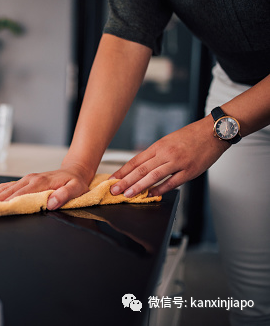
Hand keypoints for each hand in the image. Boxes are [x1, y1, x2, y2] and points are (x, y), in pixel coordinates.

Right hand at [0, 164, 92, 209]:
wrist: (75, 170)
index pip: (20, 195)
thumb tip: (51, 203)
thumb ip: (65, 196)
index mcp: (40, 183)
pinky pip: (8, 186)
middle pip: (7, 191)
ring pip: (5, 188)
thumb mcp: (76, 189)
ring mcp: (26, 179)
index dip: (6, 202)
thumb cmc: (75, 182)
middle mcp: (30, 180)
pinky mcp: (25, 181)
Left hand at [110, 116, 229, 196]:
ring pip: (153, 176)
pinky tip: (151, 195)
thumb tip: (141, 168)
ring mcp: (178, 162)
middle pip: (141, 169)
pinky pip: (172, 182)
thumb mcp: (168, 140)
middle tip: (114, 190)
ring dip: (139, 186)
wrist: (213, 131)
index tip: (112, 179)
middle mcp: (165, 153)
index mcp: (158, 146)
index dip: (122, 171)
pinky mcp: (190, 171)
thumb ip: (155, 154)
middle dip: (125, 181)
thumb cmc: (191, 136)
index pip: (135, 160)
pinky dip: (161, 189)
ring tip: (127, 195)